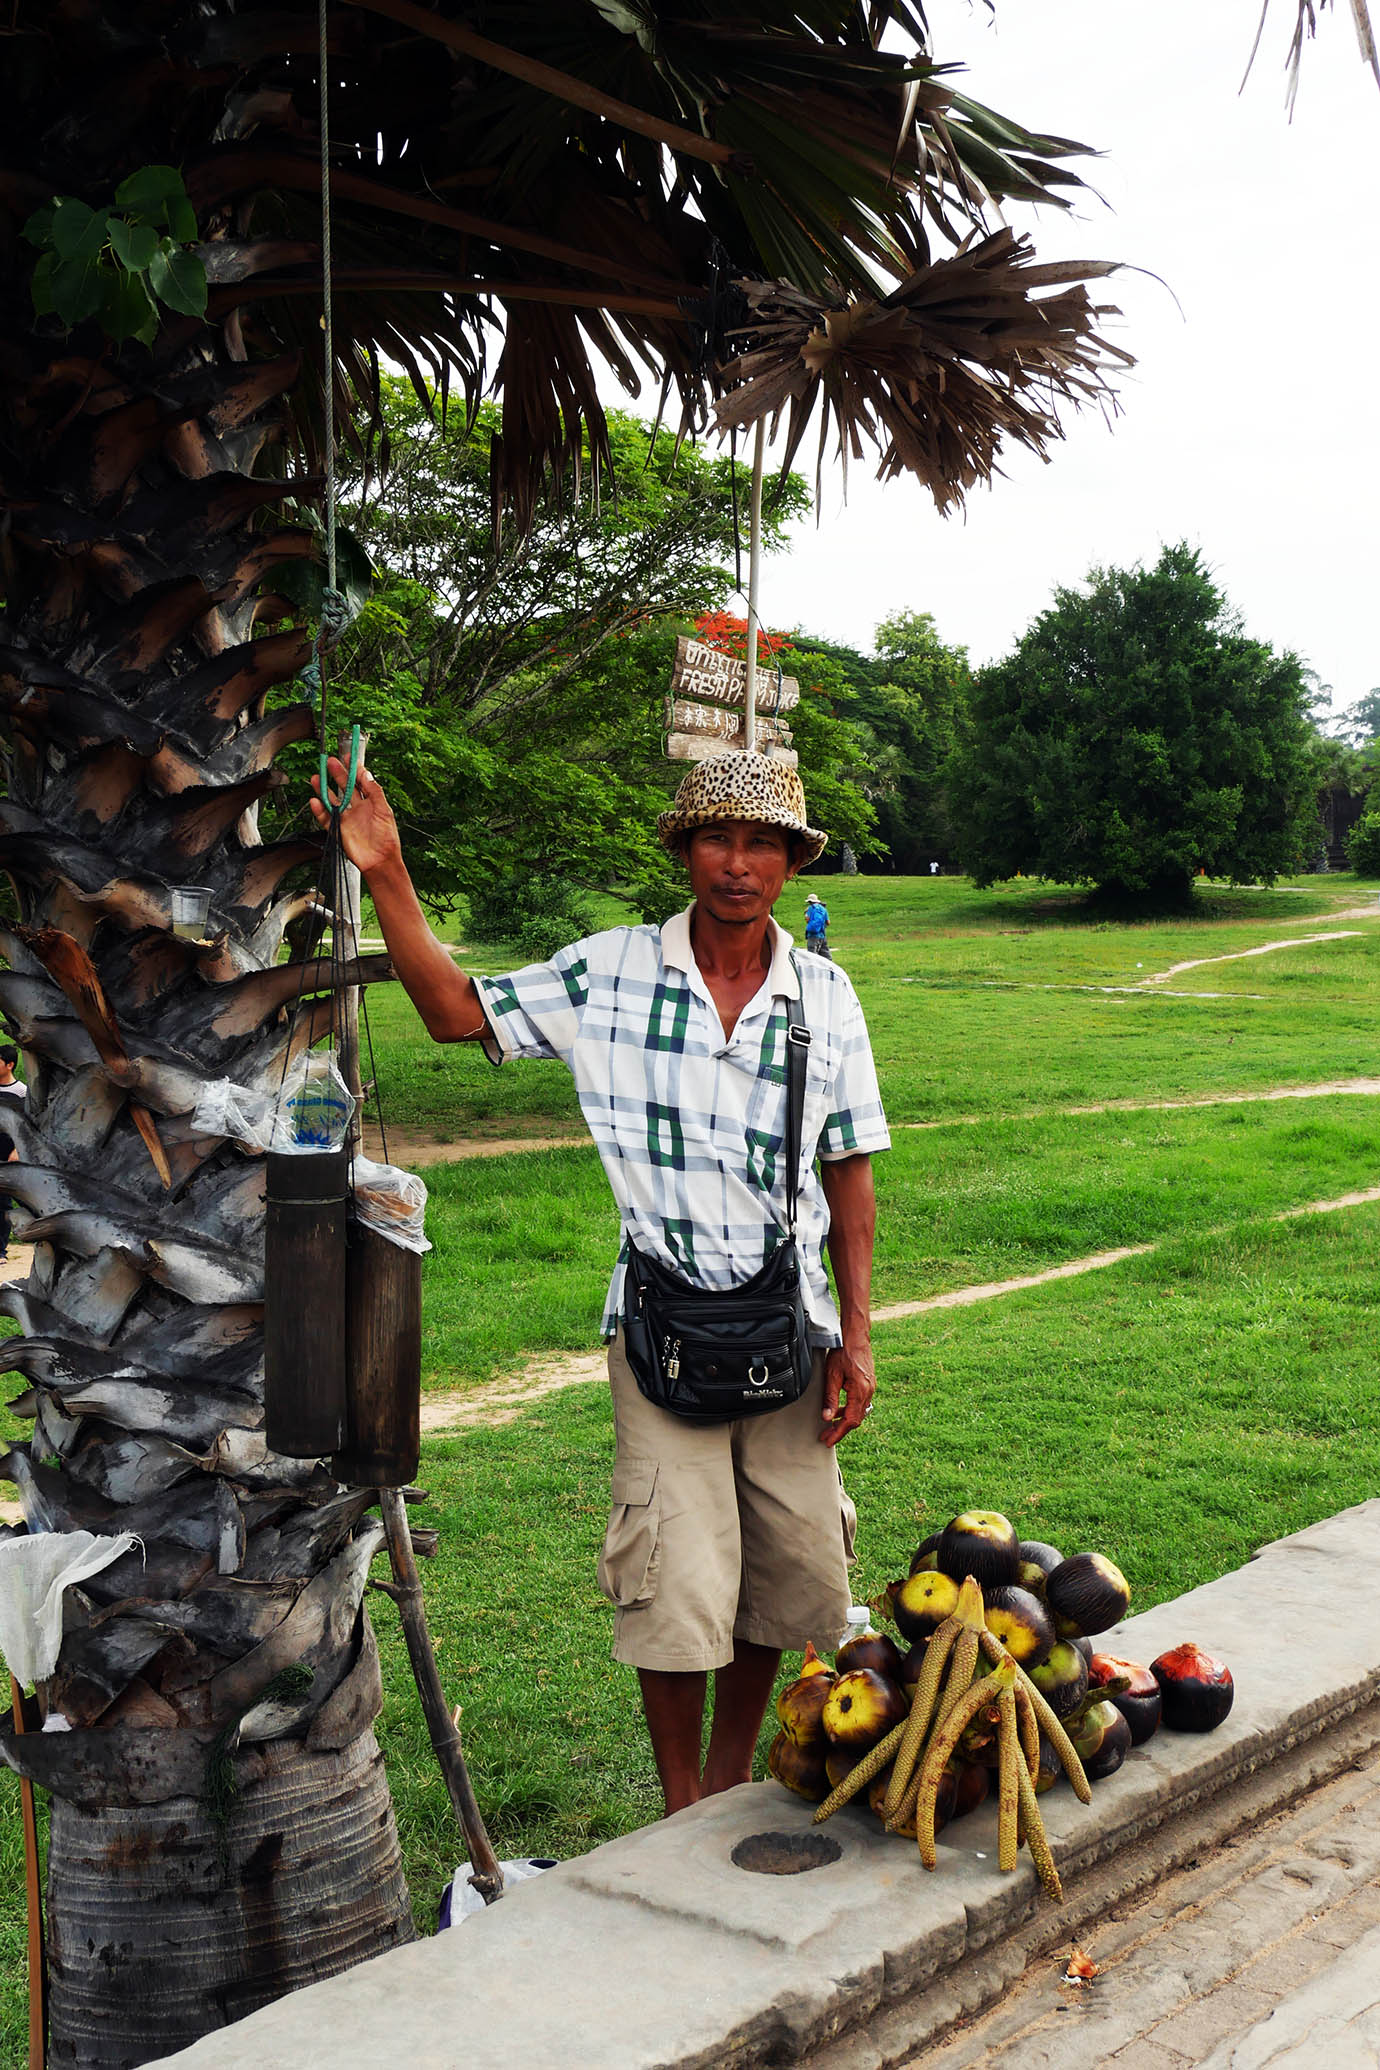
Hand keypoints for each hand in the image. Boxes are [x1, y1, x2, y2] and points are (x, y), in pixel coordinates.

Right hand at [309, 756, 401, 877]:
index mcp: (371, 802)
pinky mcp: (338, 830)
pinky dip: (319, 810)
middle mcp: (357, 809)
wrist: (380, 861)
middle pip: (344, 787)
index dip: (354, 769)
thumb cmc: (386, 838)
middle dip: (337, 774)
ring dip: (324, 789)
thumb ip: (375, 791)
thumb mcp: (384, 811)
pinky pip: (326, 818)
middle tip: (330, 762)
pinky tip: (315, 801)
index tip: (348, 757)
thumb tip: (367, 774)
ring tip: (317, 777)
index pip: (360, 781)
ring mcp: (347, 818)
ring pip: (332, 800)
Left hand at [819, 1340, 874, 1446]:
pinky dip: (849, 1410)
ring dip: (844, 1421)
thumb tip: (827, 1418)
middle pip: (856, 1419)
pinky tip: (838, 1411)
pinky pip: (860, 1404)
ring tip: (830, 1426)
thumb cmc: (843, 1351)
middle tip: (826, 1437)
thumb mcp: (832, 1375)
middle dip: (840, 1430)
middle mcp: (869, 1391)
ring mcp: (870, 1388)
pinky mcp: (868, 1385)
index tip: (828, 1441)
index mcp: (861, 1390)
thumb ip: (830, 1398)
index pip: (851, 1420)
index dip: (839, 1433)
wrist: (856, 1336)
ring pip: (858, 1412)